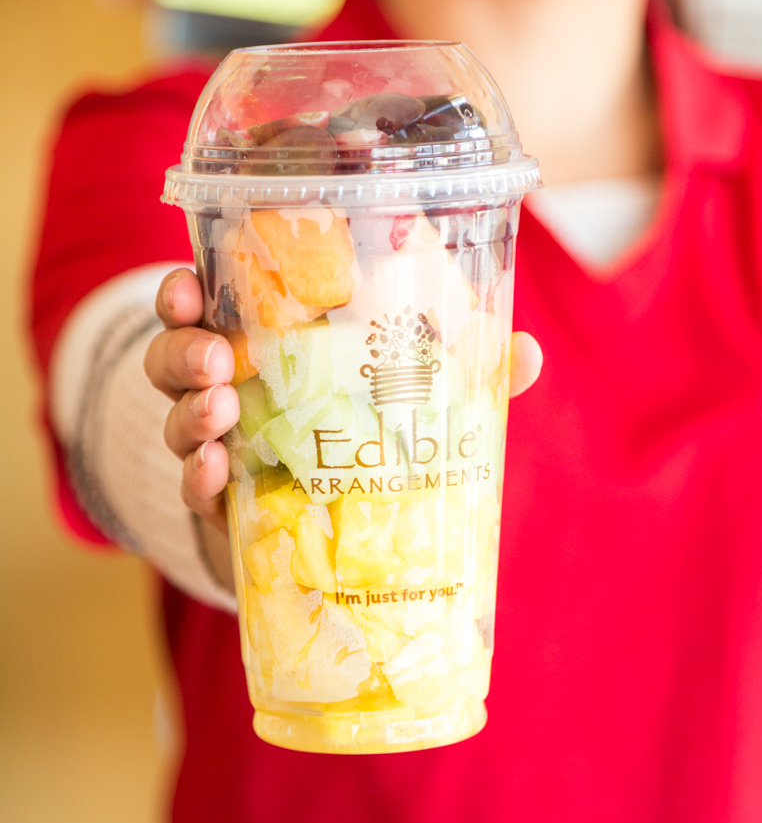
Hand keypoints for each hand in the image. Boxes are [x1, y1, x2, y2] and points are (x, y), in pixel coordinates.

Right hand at [145, 267, 543, 535]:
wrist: (325, 539)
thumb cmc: (362, 436)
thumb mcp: (407, 395)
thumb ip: (464, 373)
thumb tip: (527, 351)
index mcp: (257, 344)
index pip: (204, 305)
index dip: (184, 291)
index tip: (189, 284)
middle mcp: (222, 389)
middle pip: (172, 356)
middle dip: (184, 348)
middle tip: (218, 358)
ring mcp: (216, 450)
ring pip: (175, 419)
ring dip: (190, 412)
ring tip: (220, 411)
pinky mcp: (220, 509)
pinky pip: (193, 491)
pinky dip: (199, 480)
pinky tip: (215, 474)